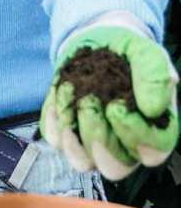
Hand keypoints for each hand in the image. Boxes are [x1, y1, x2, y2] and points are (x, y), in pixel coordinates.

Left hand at [42, 25, 178, 179]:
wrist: (98, 40)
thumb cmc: (128, 53)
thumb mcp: (147, 54)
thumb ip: (155, 77)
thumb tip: (153, 109)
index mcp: (154, 131)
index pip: (151, 153)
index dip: (134, 134)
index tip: (116, 106)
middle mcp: (125, 145)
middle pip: (114, 167)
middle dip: (98, 137)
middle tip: (89, 101)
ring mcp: (93, 142)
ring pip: (83, 161)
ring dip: (72, 131)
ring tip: (70, 93)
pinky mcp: (66, 131)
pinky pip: (55, 140)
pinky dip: (52, 119)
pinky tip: (58, 93)